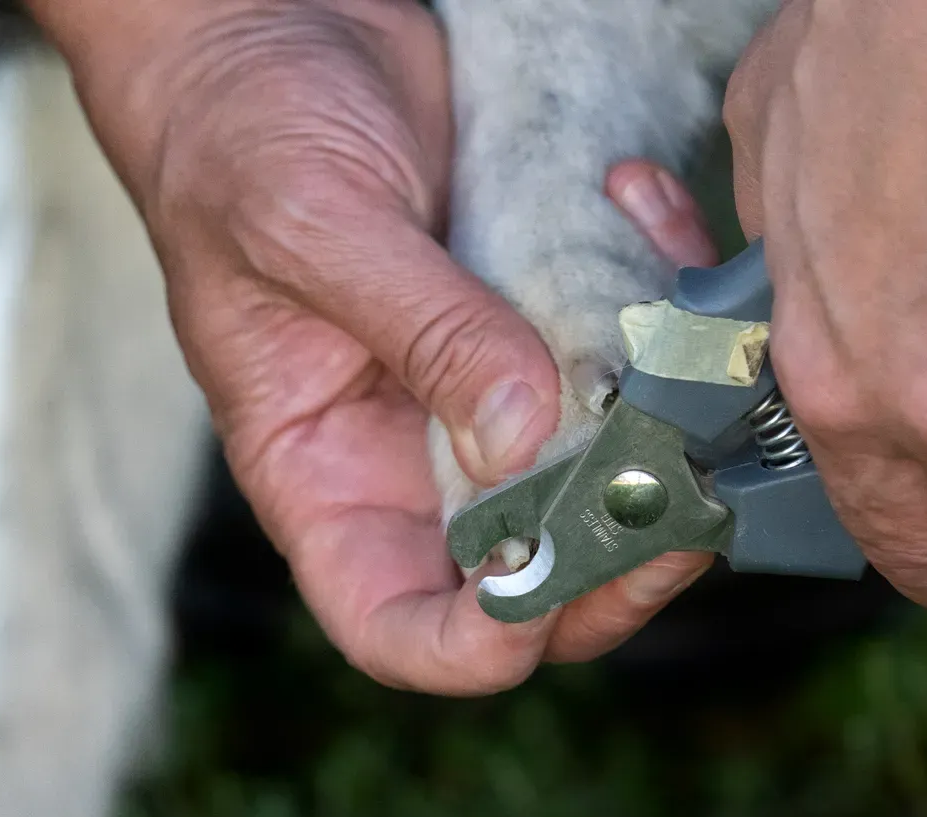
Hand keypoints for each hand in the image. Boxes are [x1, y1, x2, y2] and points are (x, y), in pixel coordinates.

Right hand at [31, 0, 718, 690]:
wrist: (276, 25)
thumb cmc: (238, 134)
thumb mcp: (310, 226)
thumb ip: (419, 333)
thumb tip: (525, 438)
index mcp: (326, 476)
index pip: (401, 623)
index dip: (479, 644)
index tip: (549, 595)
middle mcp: (416, 456)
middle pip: (539, 572)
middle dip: (623, 552)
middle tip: (689, 486)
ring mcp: (490, 391)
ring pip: (608, 471)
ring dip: (668, 416)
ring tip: (675, 318)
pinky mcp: (544, 320)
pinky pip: (629, 352)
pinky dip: (661, 296)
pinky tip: (644, 207)